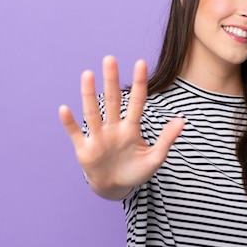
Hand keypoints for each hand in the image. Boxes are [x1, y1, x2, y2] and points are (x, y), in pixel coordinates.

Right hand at [58, 56, 184, 199]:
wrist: (115, 188)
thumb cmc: (135, 171)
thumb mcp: (155, 158)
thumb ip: (166, 139)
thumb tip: (182, 120)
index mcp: (131, 128)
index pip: (137, 102)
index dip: (139, 83)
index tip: (141, 63)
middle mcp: (113, 128)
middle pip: (112, 101)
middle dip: (111, 81)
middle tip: (110, 58)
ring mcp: (98, 137)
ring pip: (93, 113)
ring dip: (89, 94)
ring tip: (87, 74)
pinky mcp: (85, 150)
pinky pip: (76, 134)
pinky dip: (70, 123)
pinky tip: (65, 109)